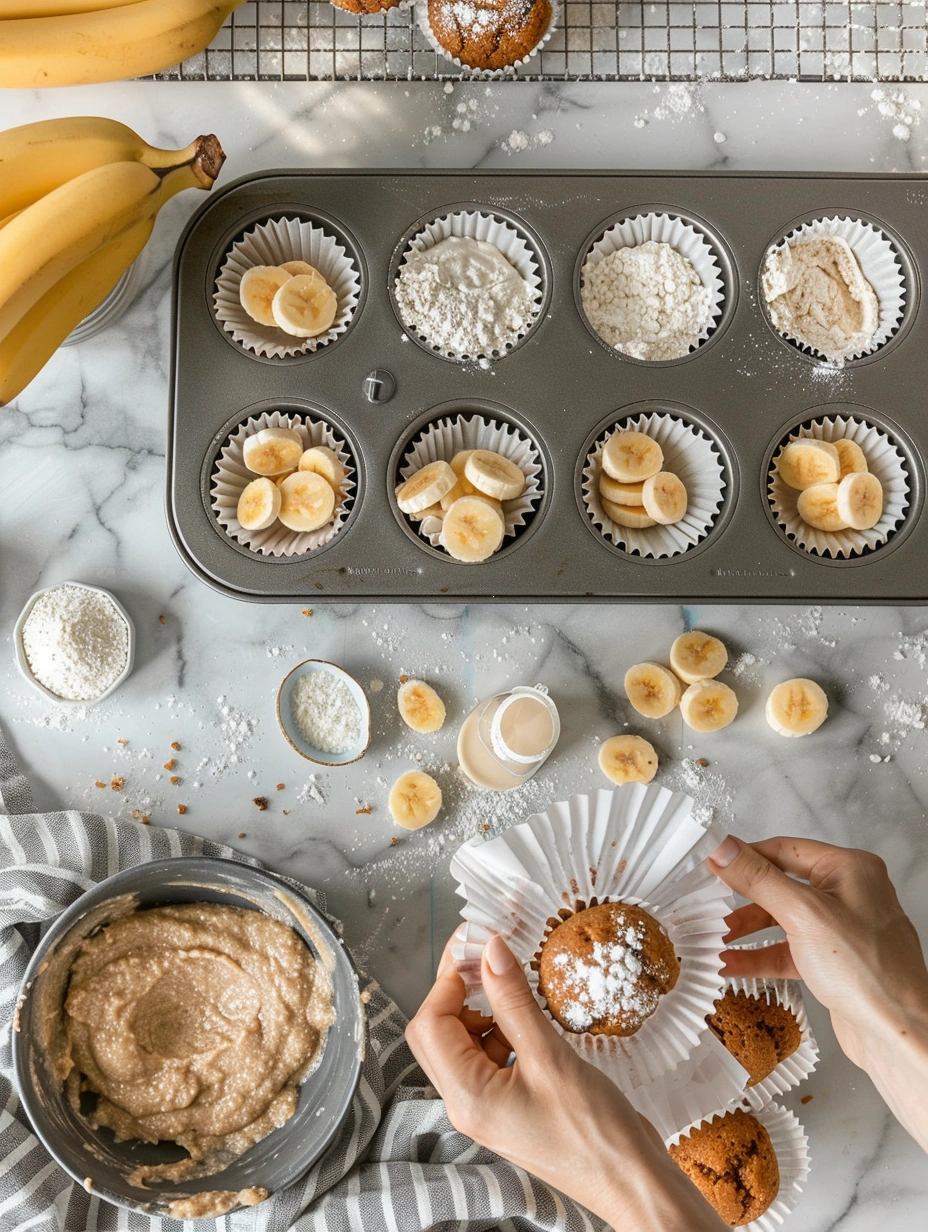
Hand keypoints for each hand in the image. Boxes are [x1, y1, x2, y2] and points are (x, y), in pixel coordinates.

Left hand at [405, 932, 725, 1230]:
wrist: (632, 1184)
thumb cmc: (594, 1133)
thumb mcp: (550, 1057)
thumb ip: (514, 1001)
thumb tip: (490, 951)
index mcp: (467, 1098)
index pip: (430, 1024)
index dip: (447, 979)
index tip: (475, 943)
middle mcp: (467, 1105)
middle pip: (437, 1032)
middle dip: (458, 989)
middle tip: (487, 955)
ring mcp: (487, 1108)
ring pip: (462, 1042)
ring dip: (480, 1008)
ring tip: (512, 982)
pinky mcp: (509, 1105)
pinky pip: (488, 1056)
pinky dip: (500, 1028)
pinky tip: (526, 1016)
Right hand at [710, 835, 927, 1147]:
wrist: (898, 1035)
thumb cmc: (869, 973)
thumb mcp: (803, 914)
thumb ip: (759, 879)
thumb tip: (725, 849)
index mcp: (849, 870)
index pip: (785, 850)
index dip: (745, 856)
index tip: (713, 864)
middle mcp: (849, 895)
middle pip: (781, 885)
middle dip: (742, 899)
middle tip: (708, 903)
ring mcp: (842, 929)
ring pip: (782, 920)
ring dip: (746, 930)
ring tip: (713, 937)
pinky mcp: (834, 961)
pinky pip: (789, 950)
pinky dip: (760, 956)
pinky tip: (732, 964)